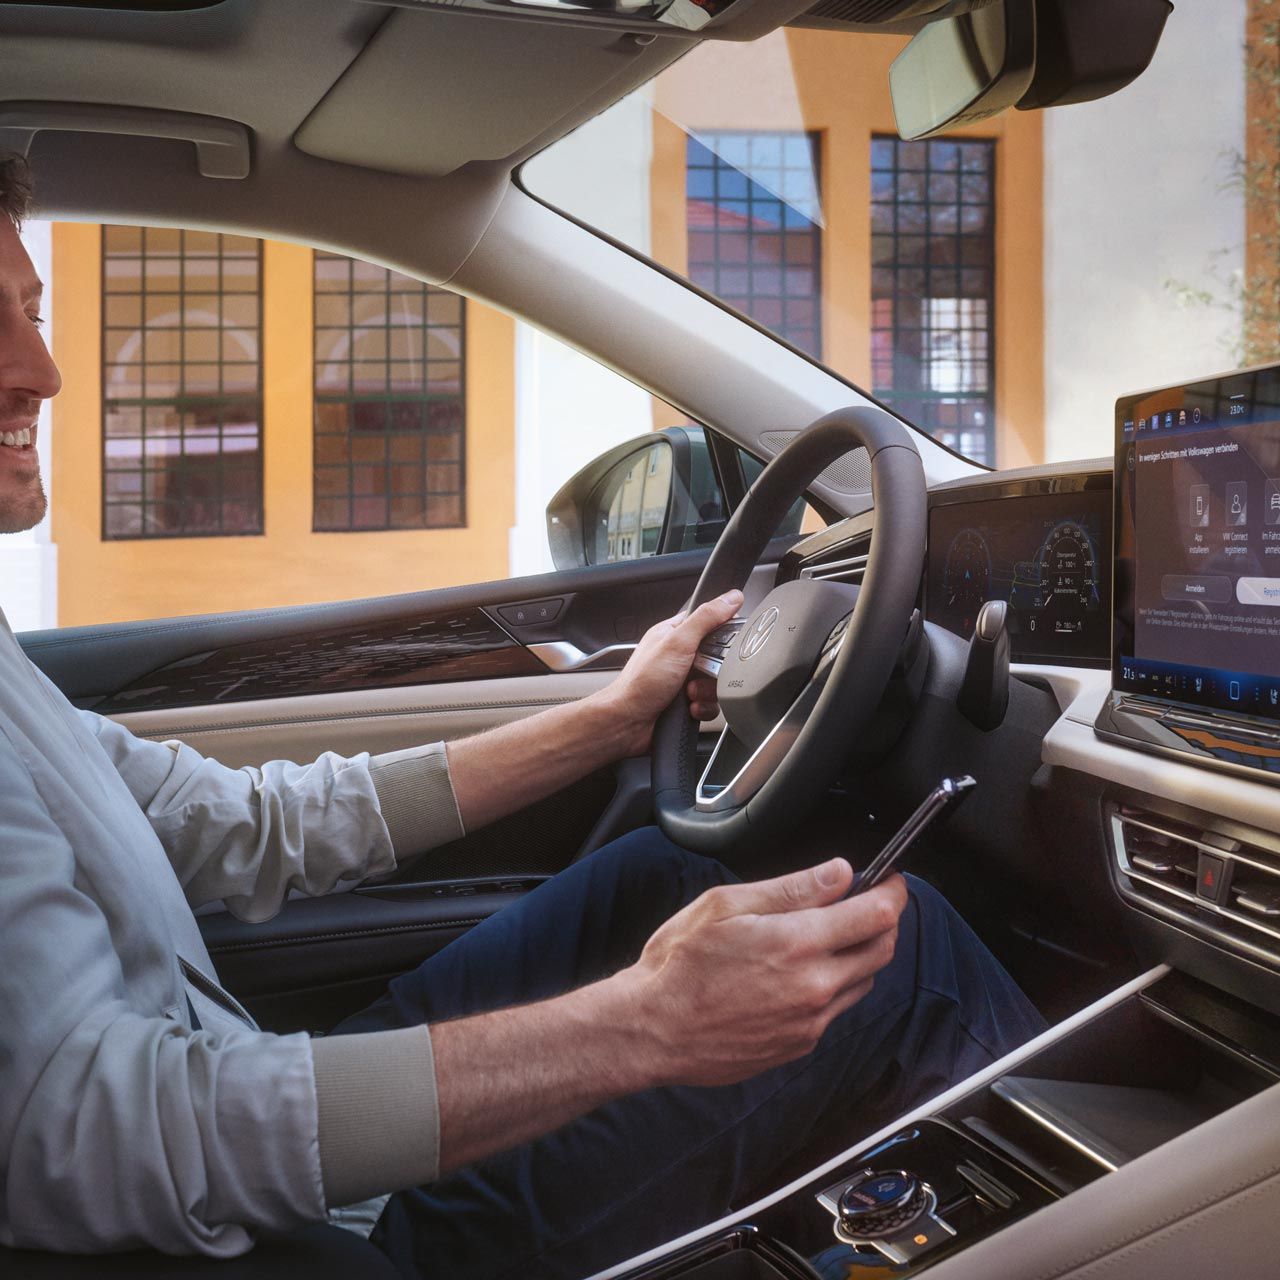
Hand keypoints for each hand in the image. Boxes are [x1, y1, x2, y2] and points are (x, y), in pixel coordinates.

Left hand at [600, 589, 743, 756]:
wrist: (628, 723)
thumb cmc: (641, 683)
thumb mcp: (677, 642)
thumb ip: (706, 618)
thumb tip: (731, 598)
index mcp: (673, 634)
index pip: (708, 620)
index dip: (722, 629)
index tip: (725, 641)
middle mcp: (678, 656)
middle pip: (718, 656)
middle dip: (714, 670)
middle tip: (699, 672)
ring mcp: (682, 681)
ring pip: (716, 682)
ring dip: (706, 692)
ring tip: (688, 694)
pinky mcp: (686, 703)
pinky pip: (710, 703)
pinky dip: (702, 708)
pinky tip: (688, 708)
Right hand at [619, 861, 907, 1088]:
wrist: (653, 1030)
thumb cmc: (679, 964)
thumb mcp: (726, 904)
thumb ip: (791, 889)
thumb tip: (840, 873)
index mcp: (798, 944)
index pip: (877, 915)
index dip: (892, 892)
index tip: (891, 881)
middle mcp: (815, 987)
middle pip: (882, 950)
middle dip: (882, 921)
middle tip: (863, 904)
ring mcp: (810, 1022)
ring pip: (863, 981)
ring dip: (858, 955)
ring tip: (822, 937)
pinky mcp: (800, 1045)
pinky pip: (836, 1010)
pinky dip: (832, 985)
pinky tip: (797, 973)